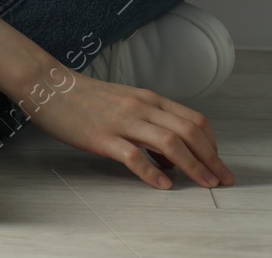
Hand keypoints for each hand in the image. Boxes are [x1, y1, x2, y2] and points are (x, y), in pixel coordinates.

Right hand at [23, 70, 234, 189]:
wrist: (48, 85)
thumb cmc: (85, 97)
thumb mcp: (124, 103)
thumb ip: (149, 125)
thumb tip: (172, 159)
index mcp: (148, 99)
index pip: (194, 120)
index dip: (212, 144)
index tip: (218, 164)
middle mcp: (141, 107)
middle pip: (189, 132)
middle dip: (211, 159)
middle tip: (223, 180)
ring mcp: (122, 121)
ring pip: (169, 143)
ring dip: (193, 167)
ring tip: (205, 185)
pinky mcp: (101, 136)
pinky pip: (134, 155)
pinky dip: (152, 172)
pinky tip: (162, 185)